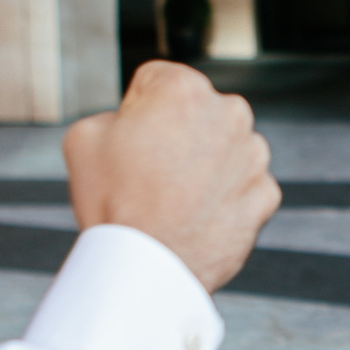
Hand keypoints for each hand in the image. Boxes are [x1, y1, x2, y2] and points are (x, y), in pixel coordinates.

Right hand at [63, 60, 279, 290]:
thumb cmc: (114, 205)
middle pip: (197, 113)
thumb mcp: (83, 137)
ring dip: (205, 165)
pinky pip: (243, 186)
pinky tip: (196, 214)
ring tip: (172, 198)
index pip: (158, 82)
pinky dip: (224, 198)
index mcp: (184, 88)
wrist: (144, 268)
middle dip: (178, 134)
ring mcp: (253, 155)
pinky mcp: (265, 193)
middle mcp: (229, 113)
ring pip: (224, 148)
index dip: (138, 111)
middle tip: (150, 172)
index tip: (132, 139)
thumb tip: (132, 122)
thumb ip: (114, 113)